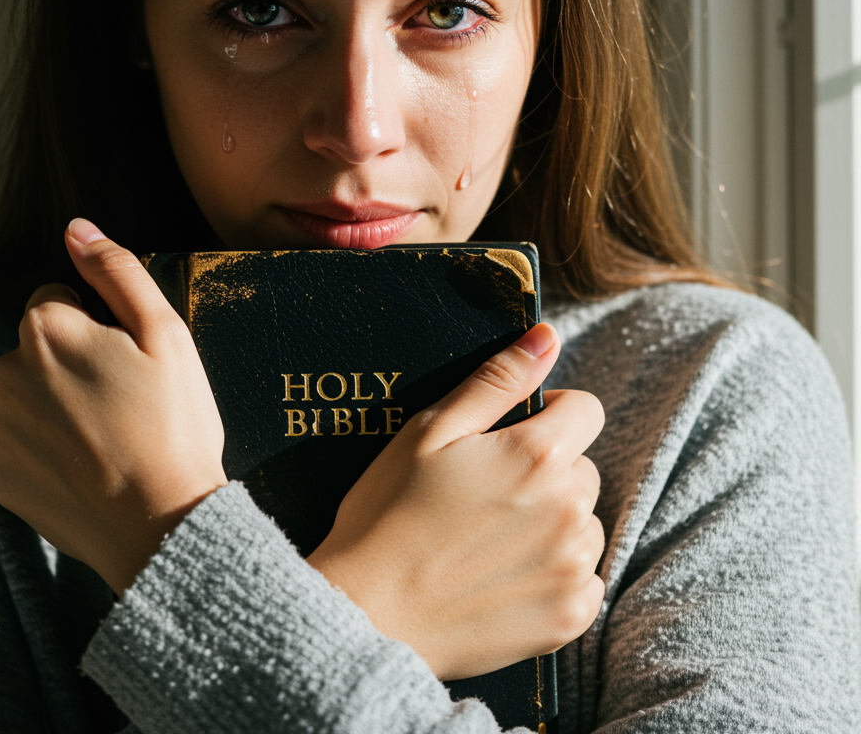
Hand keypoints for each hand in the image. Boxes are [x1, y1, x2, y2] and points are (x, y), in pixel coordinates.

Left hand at [0, 219, 226, 594]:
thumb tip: (76, 227)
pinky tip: (92, 467)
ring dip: (59, 404)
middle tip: (128, 400)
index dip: (102, 325)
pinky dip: (50, 449)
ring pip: (29, 394)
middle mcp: (4, 374)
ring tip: (112, 437)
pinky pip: (22, 444)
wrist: (160, 526)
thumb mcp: (165, 333)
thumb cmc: (173, 425)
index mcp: (45, 329)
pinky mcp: (0, 477)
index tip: (132, 362)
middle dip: (74, 361)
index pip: (60, 298)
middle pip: (39, 346)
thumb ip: (116, 270)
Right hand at [307, 323, 604, 679]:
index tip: (509, 434)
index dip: (549, 413)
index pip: (586, 409)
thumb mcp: (430, 429)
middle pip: (583, 467)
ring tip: (489, 538)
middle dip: (547, 470)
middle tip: (486, 492)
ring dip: (553, 522)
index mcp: (537, 454)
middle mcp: (569, 509)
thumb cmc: (389, 513)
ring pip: (584, 522)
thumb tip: (548, 337)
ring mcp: (573, 567)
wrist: (366, 614)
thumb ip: (497, 380)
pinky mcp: (569, 615)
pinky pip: (583, 576)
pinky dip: (553, 572)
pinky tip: (502, 575)